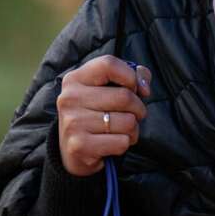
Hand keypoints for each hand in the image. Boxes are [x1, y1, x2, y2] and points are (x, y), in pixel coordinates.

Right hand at [55, 55, 152, 177]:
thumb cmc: (97, 115)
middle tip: (132, 115)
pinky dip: (125, 144)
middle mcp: (70, 98)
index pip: (109, 64)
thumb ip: (132, 77)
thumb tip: (144, 87)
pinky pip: (122, 142)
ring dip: (132, 130)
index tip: (134, 89)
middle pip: (124, 96)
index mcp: (75, 79)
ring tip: (120, 131)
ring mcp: (73, 122)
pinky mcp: (80, 145)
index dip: (130, 76)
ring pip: (127, 122)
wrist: (73, 151)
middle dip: (138, 109)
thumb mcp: (107, 90)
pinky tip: (112, 144)